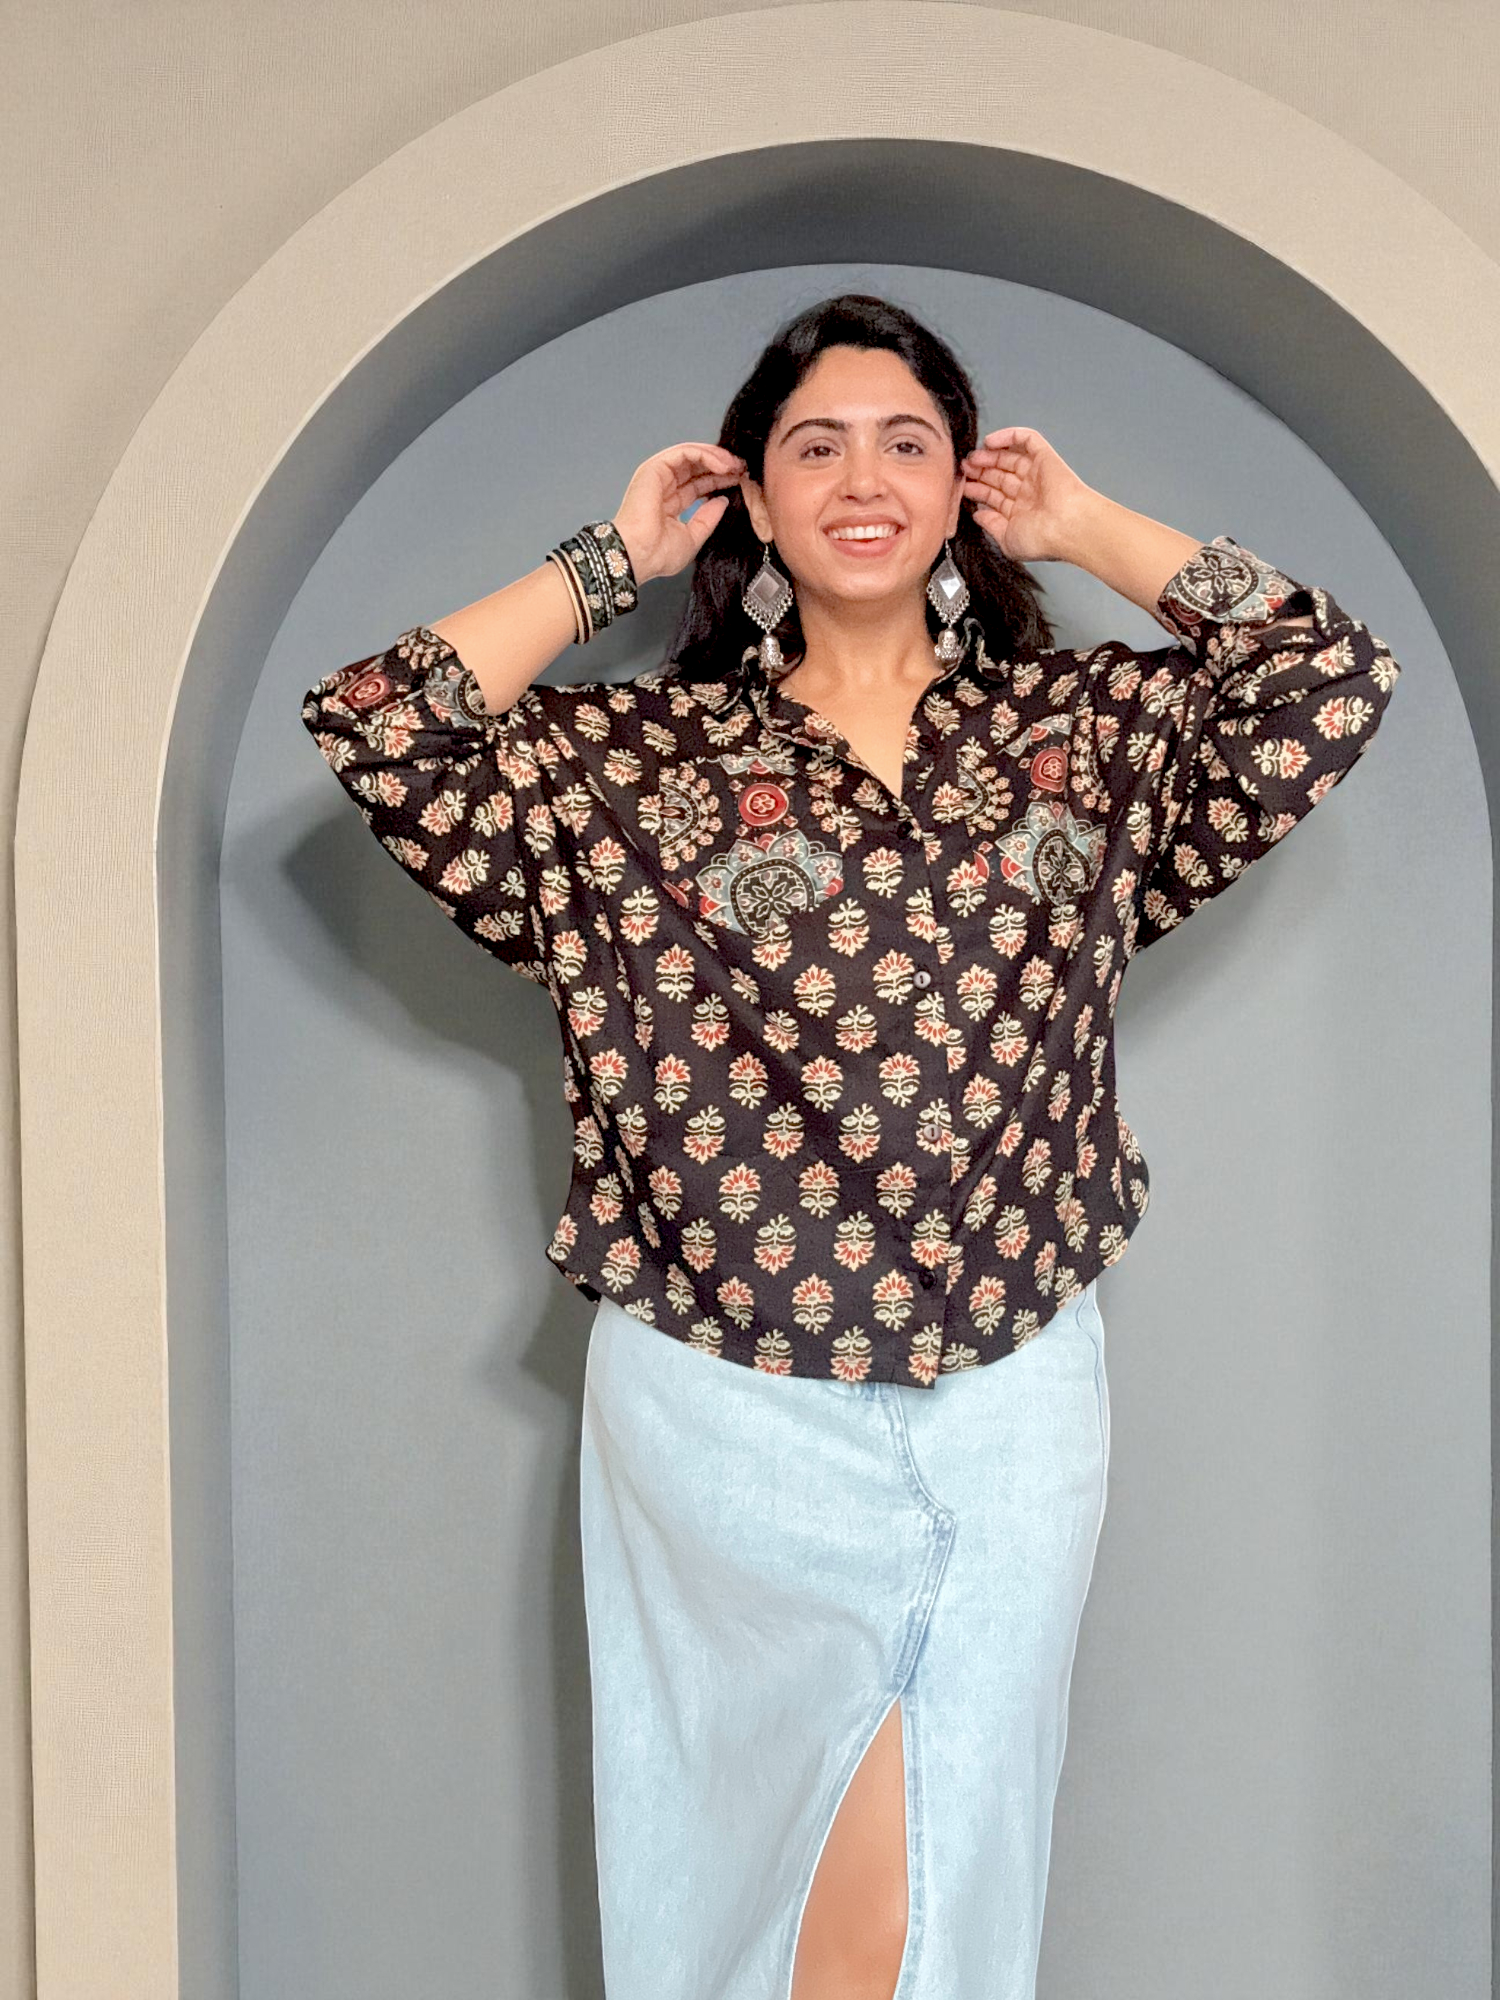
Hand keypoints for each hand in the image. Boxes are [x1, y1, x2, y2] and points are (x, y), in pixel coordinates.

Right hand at [613, 442, 746, 584]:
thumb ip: (707, 519)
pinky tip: (722, 465)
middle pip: (696, 467)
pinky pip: (685, 452)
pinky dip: (706, 455)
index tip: (739, 481)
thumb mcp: (692, 538)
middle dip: (721, 466)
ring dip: (716, 457)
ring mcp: (658, 475)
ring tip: (735, 465)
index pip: (698, 485)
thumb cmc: (657, 554)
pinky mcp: (655, 467)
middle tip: (742, 469)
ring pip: (691, 455)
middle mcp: (663, 487)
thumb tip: (721, 501)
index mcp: (670, 504)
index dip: (719, 480)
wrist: (639, 555)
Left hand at [960, 426, 1097, 563]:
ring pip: (1009, 459)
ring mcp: (1036, 474)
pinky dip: (1008, 437)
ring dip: (989, 456)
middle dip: (980, 472)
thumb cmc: (1042, 539)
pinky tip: (990, 442)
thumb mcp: (1007, 540)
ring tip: (972, 458)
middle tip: (964, 468)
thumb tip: (978, 515)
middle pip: (999, 476)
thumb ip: (991, 526)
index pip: (994, 497)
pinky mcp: (1045, 457)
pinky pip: (1026, 440)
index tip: (962, 487)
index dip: (977, 490)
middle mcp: (1028, 492)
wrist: (1067, 526)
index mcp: (1021, 512)